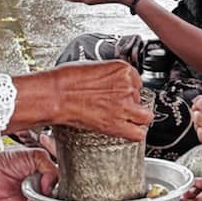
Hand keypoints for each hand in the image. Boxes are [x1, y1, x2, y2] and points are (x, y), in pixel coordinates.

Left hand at [0, 147, 54, 200]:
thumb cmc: (9, 161)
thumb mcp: (36, 156)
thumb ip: (50, 167)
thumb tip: (52, 184)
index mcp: (48, 177)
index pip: (63, 185)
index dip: (59, 186)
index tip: (50, 182)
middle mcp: (42, 190)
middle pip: (57, 200)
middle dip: (51, 197)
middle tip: (42, 189)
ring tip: (32, 195)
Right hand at [21, 59, 150, 140]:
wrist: (55, 94)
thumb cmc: (66, 79)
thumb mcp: (94, 67)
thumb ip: (109, 75)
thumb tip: (111, 82)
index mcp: (123, 69)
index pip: (137, 82)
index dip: (129, 89)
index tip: (121, 94)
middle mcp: (127, 87)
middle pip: (141, 99)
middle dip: (133, 103)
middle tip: (121, 107)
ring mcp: (124, 106)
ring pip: (145, 117)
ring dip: (137, 119)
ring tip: (126, 119)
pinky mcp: (116, 124)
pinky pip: (138, 133)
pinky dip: (136, 133)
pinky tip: (131, 131)